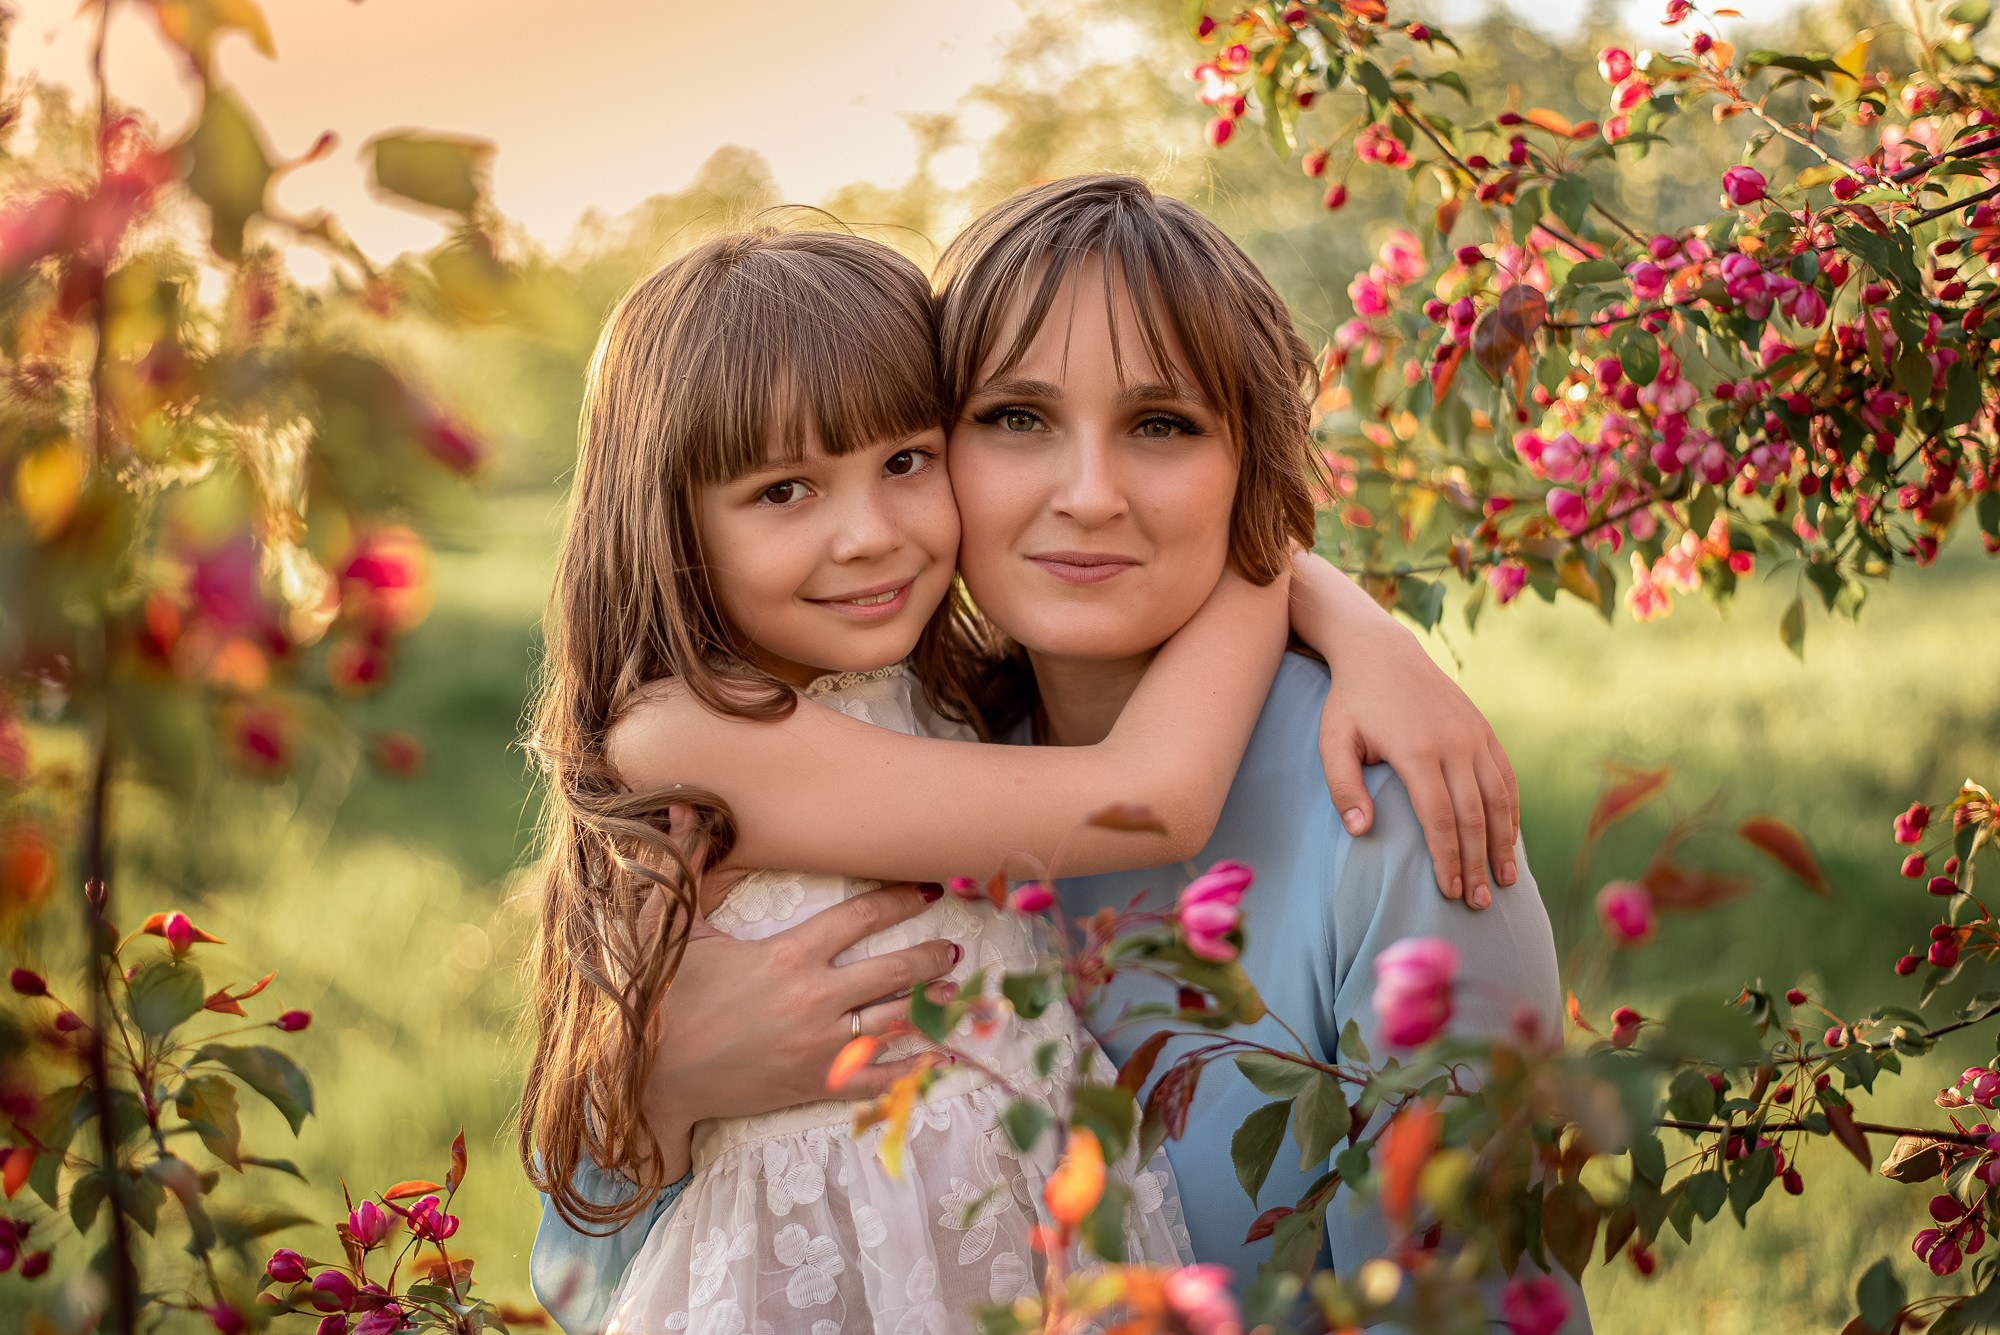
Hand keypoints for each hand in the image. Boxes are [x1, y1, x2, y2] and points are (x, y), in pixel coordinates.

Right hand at [639, 882, 958, 1178]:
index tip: (927, 889)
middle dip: (930, 956)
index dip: (900, 899)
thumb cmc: (664, 999)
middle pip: (893, 970)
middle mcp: (814, 998)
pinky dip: (914, 1067)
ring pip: (896, 1021)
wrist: (651, 1076)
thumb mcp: (674, 930)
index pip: (860, 917)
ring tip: (956, 994)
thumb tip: (681, 811)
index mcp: (788, 955)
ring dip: (931, 1005)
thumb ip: (690, 869)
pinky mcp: (816, 1084)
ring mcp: (820, 1045)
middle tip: (954, 949)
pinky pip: (878, 1077)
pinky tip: (941, 1056)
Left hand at [1317, 641, 1518, 908]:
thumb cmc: (1351, 704)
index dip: (1447, 858)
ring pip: (1499, 798)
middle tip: (1478, 903)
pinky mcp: (1483, 729)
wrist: (1382, 652)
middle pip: (1474, 815)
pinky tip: (1510, 838)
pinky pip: (1505, 776)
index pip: (1439, 818)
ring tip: (1504, 881)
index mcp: (1416, 750)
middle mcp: (1453, 743)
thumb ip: (1343, 788)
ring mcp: (1473, 735)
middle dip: (1477, 863)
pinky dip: (1511, 810)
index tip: (1449, 892)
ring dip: (1503, 843)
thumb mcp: (1333, 742)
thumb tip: (1362, 832)